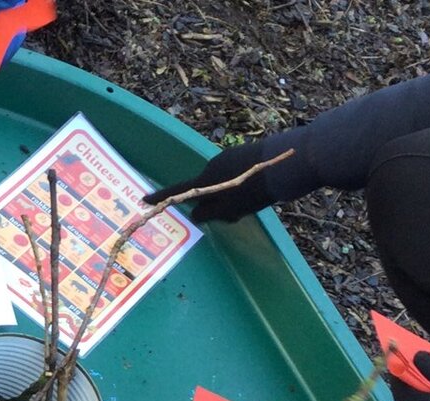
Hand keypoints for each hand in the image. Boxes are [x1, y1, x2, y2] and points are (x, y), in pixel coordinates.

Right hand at [142, 140, 272, 222]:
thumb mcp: (230, 209)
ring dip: (229, 196)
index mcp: (206, 180)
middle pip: (205, 189)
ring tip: (250, 206)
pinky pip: (234, 175)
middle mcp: (213, 165)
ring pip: (221, 183)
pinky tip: (258, 192)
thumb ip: (209, 213)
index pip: (178, 190)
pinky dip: (240, 186)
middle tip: (232, 216)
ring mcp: (229, 157)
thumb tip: (195, 214)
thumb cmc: (254, 191)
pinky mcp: (244, 155)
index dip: (161, 196)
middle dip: (213, 202)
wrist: (285, 164)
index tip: (144, 198)